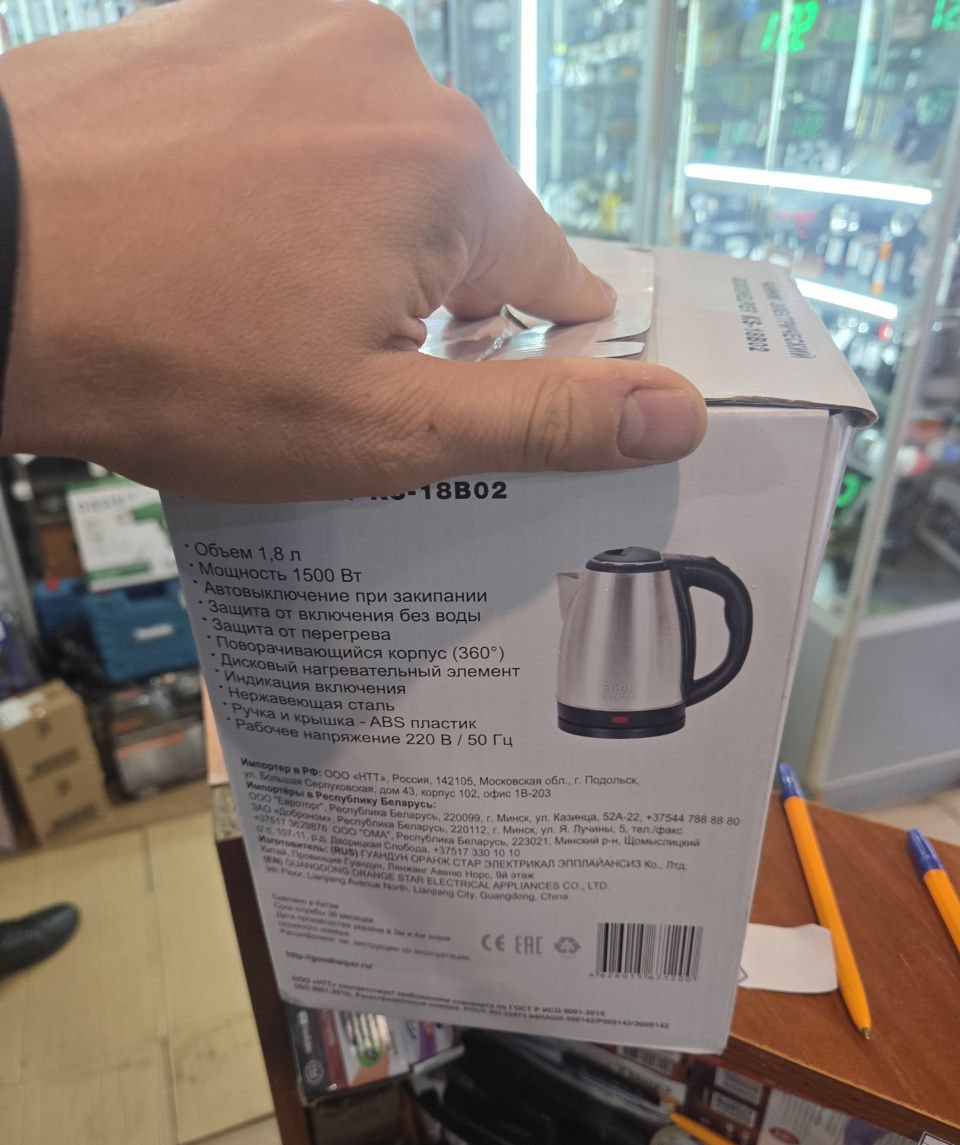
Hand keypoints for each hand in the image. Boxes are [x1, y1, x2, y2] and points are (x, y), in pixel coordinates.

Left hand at [0, 0, 705, 501]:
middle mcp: (396, 70)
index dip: (512, 350)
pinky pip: (307, 108)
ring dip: (354, 229)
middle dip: (422, 295)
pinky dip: (290, 169)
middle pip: (464, 215)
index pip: (553, 278)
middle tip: (326, 360)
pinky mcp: (226, 14)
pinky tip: (221, 227)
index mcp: (454, 175)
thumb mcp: (377, 428)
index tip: (453, 383)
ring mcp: (302, 24)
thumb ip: (541, 417)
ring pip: (385, 158)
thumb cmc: (172, 365)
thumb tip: (681, 410)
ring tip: (261, 297)